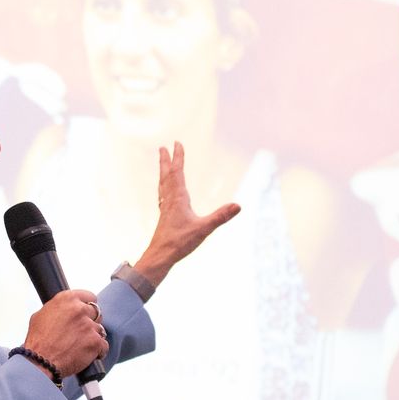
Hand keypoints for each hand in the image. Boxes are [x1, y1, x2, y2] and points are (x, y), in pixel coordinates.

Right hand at [21, 288, 106, 379]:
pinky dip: (98, 352)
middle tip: (81, 333)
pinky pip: (104, 346)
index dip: (88, 306)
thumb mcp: (41, 315)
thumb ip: (57, 309)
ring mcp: (89, 326)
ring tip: (80, 347)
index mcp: (67, 299)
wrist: (40, 362)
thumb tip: (63, 309)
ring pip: (100, 330)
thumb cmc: (37, 341)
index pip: (89, 297)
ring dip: (93, 338)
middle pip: (96, 313)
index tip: (86, 314)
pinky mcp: (95, 342)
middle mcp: (79, 309)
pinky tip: (87, 356)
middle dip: (91, 322)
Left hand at [134, 142, 239, 287]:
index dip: (178, 157)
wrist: (160, 256)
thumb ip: (220, 217)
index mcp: (177, 198)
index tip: (177, 143)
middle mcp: (169, 200)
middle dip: (166, 160)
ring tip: (163, 164)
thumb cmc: (179, 243)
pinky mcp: (164, 217)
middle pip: (167, 175)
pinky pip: (163, 195)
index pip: (177, 172)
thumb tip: (238, 205)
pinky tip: (166, 192)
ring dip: (164, 172)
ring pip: (163, 184)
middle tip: (163, 147)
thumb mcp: (203, 229)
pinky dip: (164, 187)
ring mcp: (165, 208)